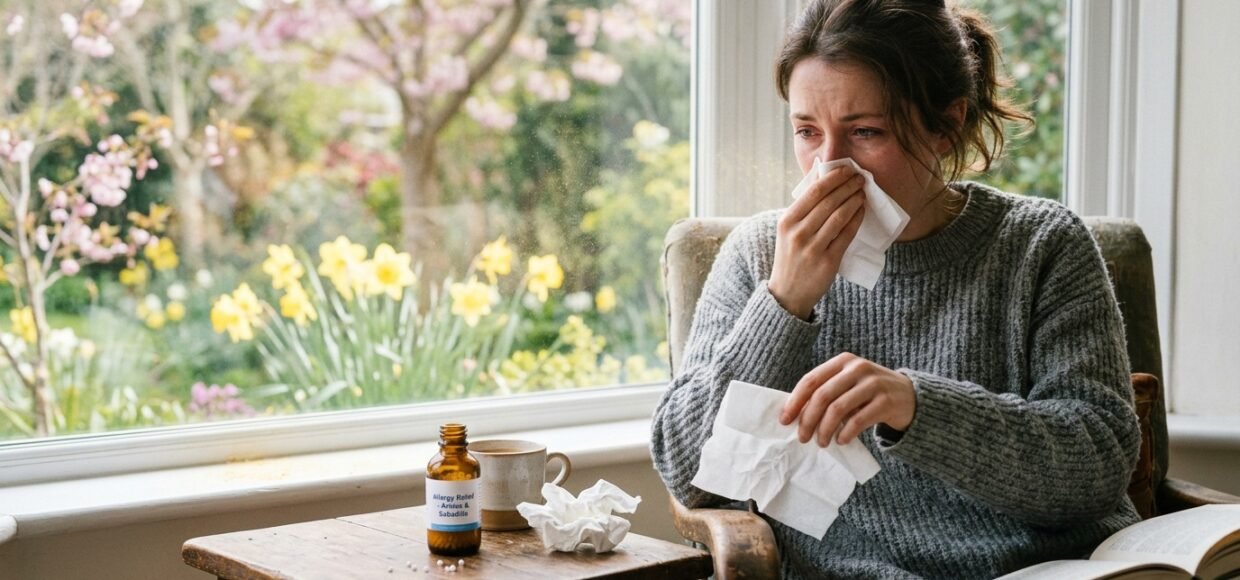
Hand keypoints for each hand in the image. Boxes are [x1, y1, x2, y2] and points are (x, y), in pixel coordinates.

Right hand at [768, 167, 865, 319]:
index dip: (833, 178)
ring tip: (862, 192)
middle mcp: (798, 233)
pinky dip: (856, 219)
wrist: (787, 293)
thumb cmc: (791, 257)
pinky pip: (846, 234)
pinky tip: (861, 211)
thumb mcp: (788, 231)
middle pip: (829, 201)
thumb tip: (825, 182)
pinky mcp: (828, 261)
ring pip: (840, 216)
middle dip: (847, 186)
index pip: (814, 192)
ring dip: (854, 200)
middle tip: (859, 178)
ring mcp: (813, 248)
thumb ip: (803, 210)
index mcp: (787, 221)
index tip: (846, 170)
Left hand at [779, 352, 915, 446]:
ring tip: (822, 442)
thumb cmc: (869, 392)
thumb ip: (826, 392)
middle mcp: (857, 368)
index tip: (784, 420)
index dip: (795, 401)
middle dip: (808, 419)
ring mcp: (873, 383)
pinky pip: (858, 420)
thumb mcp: (848, 384)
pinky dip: (845, 433)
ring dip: (825, 429)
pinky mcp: (886, 401)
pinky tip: (841, 440)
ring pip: (838, 409)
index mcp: (842, 361)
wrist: (909, 396)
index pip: (811, 380)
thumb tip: (795, 415)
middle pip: (822, 395)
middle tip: (802, 437)